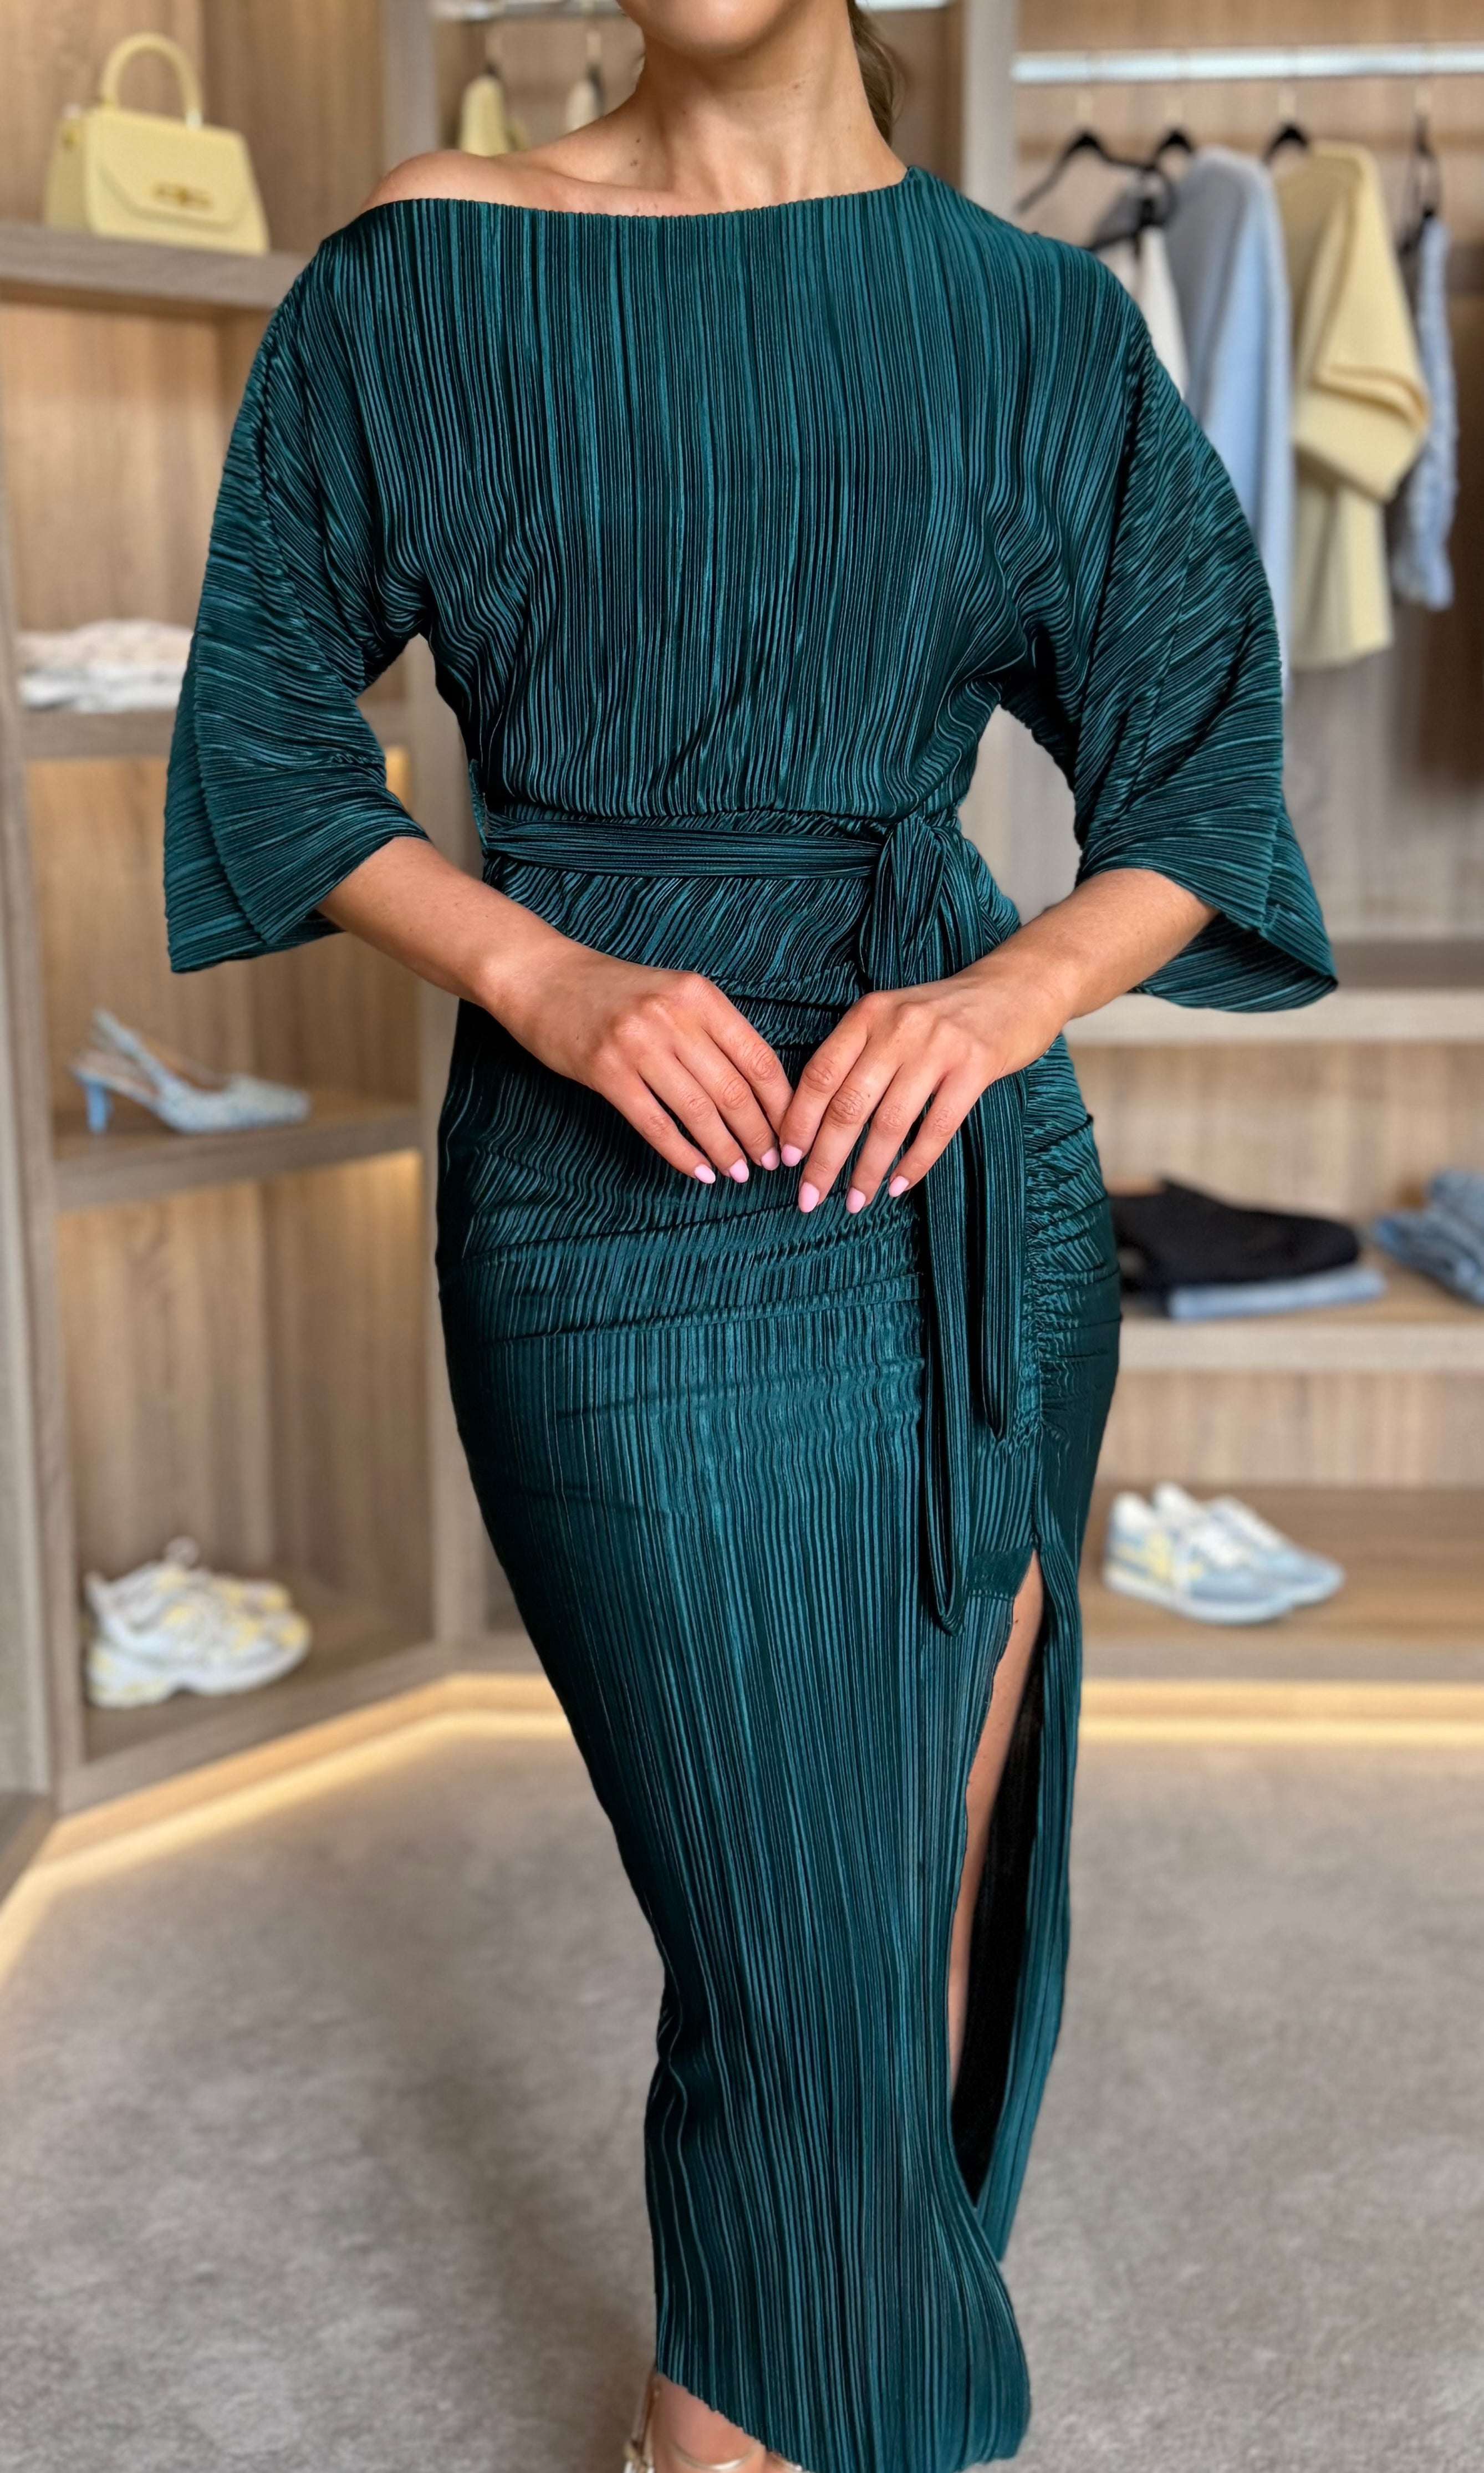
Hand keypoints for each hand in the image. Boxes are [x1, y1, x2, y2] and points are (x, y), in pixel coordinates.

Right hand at [498, 941, 792, 1186]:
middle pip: (733, 1090)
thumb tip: (758, 1088)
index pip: (757, 1057)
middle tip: (770, 1161)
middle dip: (759, 1134)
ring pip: (698, 1112)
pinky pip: (656, 1125)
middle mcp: (672, 1016)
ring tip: (739, 1172)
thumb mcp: (671, 992)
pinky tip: (700, 1171)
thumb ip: (711, 1029)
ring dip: (725, 1149)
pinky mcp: (606, 1073)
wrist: (541, 977)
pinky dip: (683, 1155)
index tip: (792, 1132)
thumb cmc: (611, 991)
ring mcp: (638, 1044)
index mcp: (698, 994)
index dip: (781, 1104)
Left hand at [777, 956, 1063, 1212]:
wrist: (1017, 988)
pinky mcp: (975, 1068)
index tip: (787, 1159)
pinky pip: (937, 1128)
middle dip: (824, 1160)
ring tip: (854, 1202)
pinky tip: (897, 1186)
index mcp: (869, 1014)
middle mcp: (898, 1028)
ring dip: (867, 1171)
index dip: (799, 1121)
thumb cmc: (946, 1013)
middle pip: (848, 1106)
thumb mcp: (893, 1018)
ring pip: (890, 1124)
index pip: (820, 1074)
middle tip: (808, 1197)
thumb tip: (816, 1119)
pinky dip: (914, 1164)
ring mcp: (938, 1048)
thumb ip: (859, 1055)